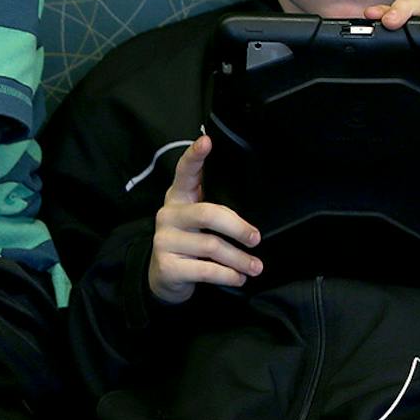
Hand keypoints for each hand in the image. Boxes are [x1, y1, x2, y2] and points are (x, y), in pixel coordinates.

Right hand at [147, 135, 262, 304]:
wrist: (164, 277)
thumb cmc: (191, 242)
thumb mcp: (198, 222)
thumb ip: (217, 211)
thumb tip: (255, 218)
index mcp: (179, 198)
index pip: (185, 172)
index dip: (195, 157)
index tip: (207, 141)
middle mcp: (168, 215)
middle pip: (208, 214)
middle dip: (238, 227)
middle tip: (256, 239)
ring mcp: (164, 240)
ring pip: (212, 246)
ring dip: (239, 259)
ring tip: (255, 266)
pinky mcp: (167, 266)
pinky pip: (205, 269)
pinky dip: (228, 275)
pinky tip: (239, 277)